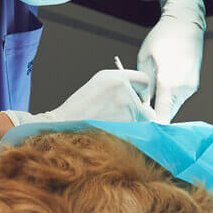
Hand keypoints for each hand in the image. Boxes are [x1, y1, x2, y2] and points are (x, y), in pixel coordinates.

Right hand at [6, 69, 154, 124]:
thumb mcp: (99, 85)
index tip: (139, 97)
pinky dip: (128, 134)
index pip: (144, 80)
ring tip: (111, 125)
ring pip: (143, 120)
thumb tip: (140, 96)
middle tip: (125, 118)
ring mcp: (126, 107)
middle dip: (139, 112)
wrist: (65, 124)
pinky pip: (137, 132)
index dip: (143, 90)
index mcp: (115, 77)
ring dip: (132, 124)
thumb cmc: (81, 107)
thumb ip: (121, 84)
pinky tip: (111, 132)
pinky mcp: (126, 124)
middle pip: (146, 104)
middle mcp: (123, 89)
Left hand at [138, 0, 204, 121]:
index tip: (138, 125)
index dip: (149, 125)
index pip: (161, 118)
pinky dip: (169, 98)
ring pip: (173, 107)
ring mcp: (190, 87)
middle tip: (138, 111)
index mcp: (168, 83)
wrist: (185, 23)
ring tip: (147, 96)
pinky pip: (179, 98)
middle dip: (153, 117)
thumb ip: (143, 86)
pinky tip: (161, 86)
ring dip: (161, 106)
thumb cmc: (160, 38)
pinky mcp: (193, 84)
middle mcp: (182, 88)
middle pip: (167, 115)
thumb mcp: (144, 59)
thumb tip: (140, 104)